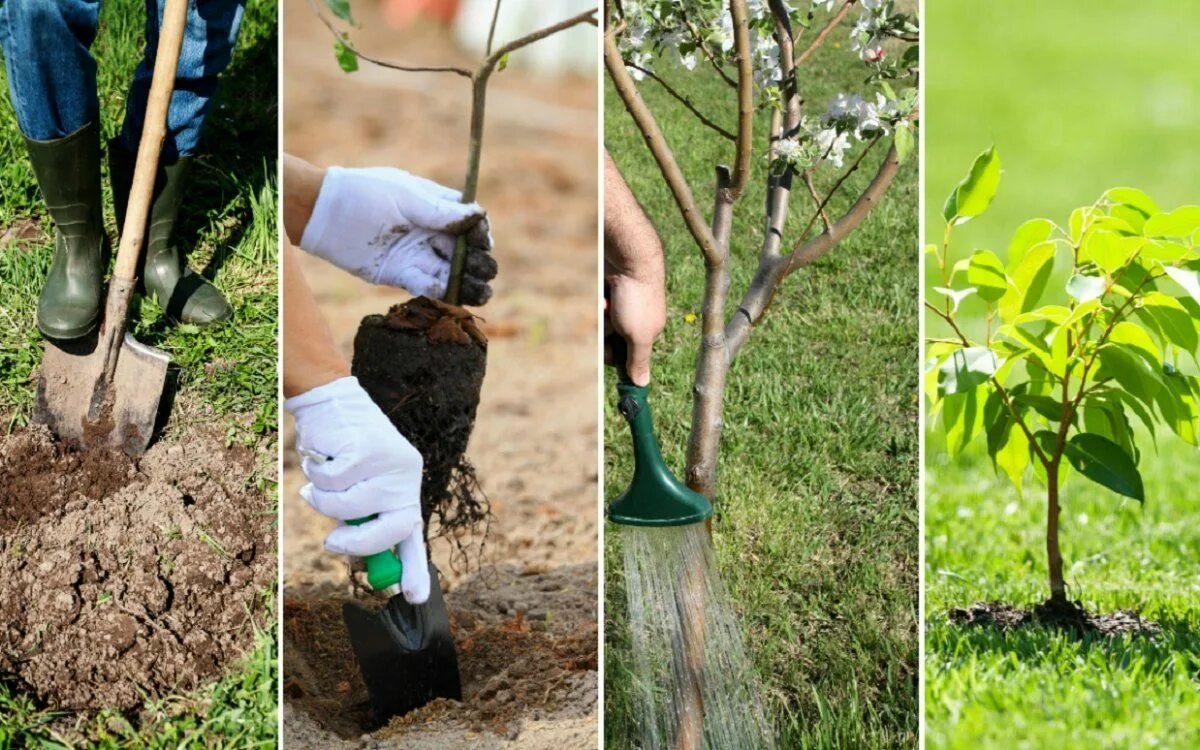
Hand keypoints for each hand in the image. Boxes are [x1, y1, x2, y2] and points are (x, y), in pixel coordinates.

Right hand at [284, 376, 429, 603]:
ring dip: (322, 497)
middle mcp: (406, 476)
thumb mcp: (355, 489)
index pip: (411, 534)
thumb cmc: (340, 449)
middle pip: (387, 531)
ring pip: (348, 508)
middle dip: (354, 544)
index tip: (415, 598)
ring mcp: (390, 463)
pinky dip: (316, 474)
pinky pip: (332, 483)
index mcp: (405, 488)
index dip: (414, 568)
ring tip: (321, 476)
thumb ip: (360, 520)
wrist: (331, 401)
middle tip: (331, 543)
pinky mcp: (368, 450)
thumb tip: (358, 559)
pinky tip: (322, 455)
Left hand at [299, 166, 497, 305]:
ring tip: (480, 292)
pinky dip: (438, 290)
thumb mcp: (406, 196)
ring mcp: (418, 255)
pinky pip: (426, 286)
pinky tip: (446, 291)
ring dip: (466, 284)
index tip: (481, 240)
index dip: (481, 234)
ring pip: (450, 273)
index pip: (471, 224)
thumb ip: (441, 211)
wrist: (324, 212)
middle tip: (483, 269)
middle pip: (465, 253)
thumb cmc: (365, 193)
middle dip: (479, 263)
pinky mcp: (401, 274)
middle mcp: (431, 234)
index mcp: (437, 209)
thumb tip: (479, 217)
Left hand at [605, 271, 665, 385]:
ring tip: (608, 304)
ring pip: (600, 325)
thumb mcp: (640, 335)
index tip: (609, 358)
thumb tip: (642, 385)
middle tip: (611, 323)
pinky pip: (596, 308)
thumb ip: (639, 361)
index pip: (625, 358)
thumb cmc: (637, 298)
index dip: (616, 359)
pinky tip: (603, 294)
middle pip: (609, 342)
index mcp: (646, 334)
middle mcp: (633, 322)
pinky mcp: (607, 294)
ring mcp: (619, 307)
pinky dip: (597, 303)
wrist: (628, 258)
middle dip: (606, 334)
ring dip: (601, 318)